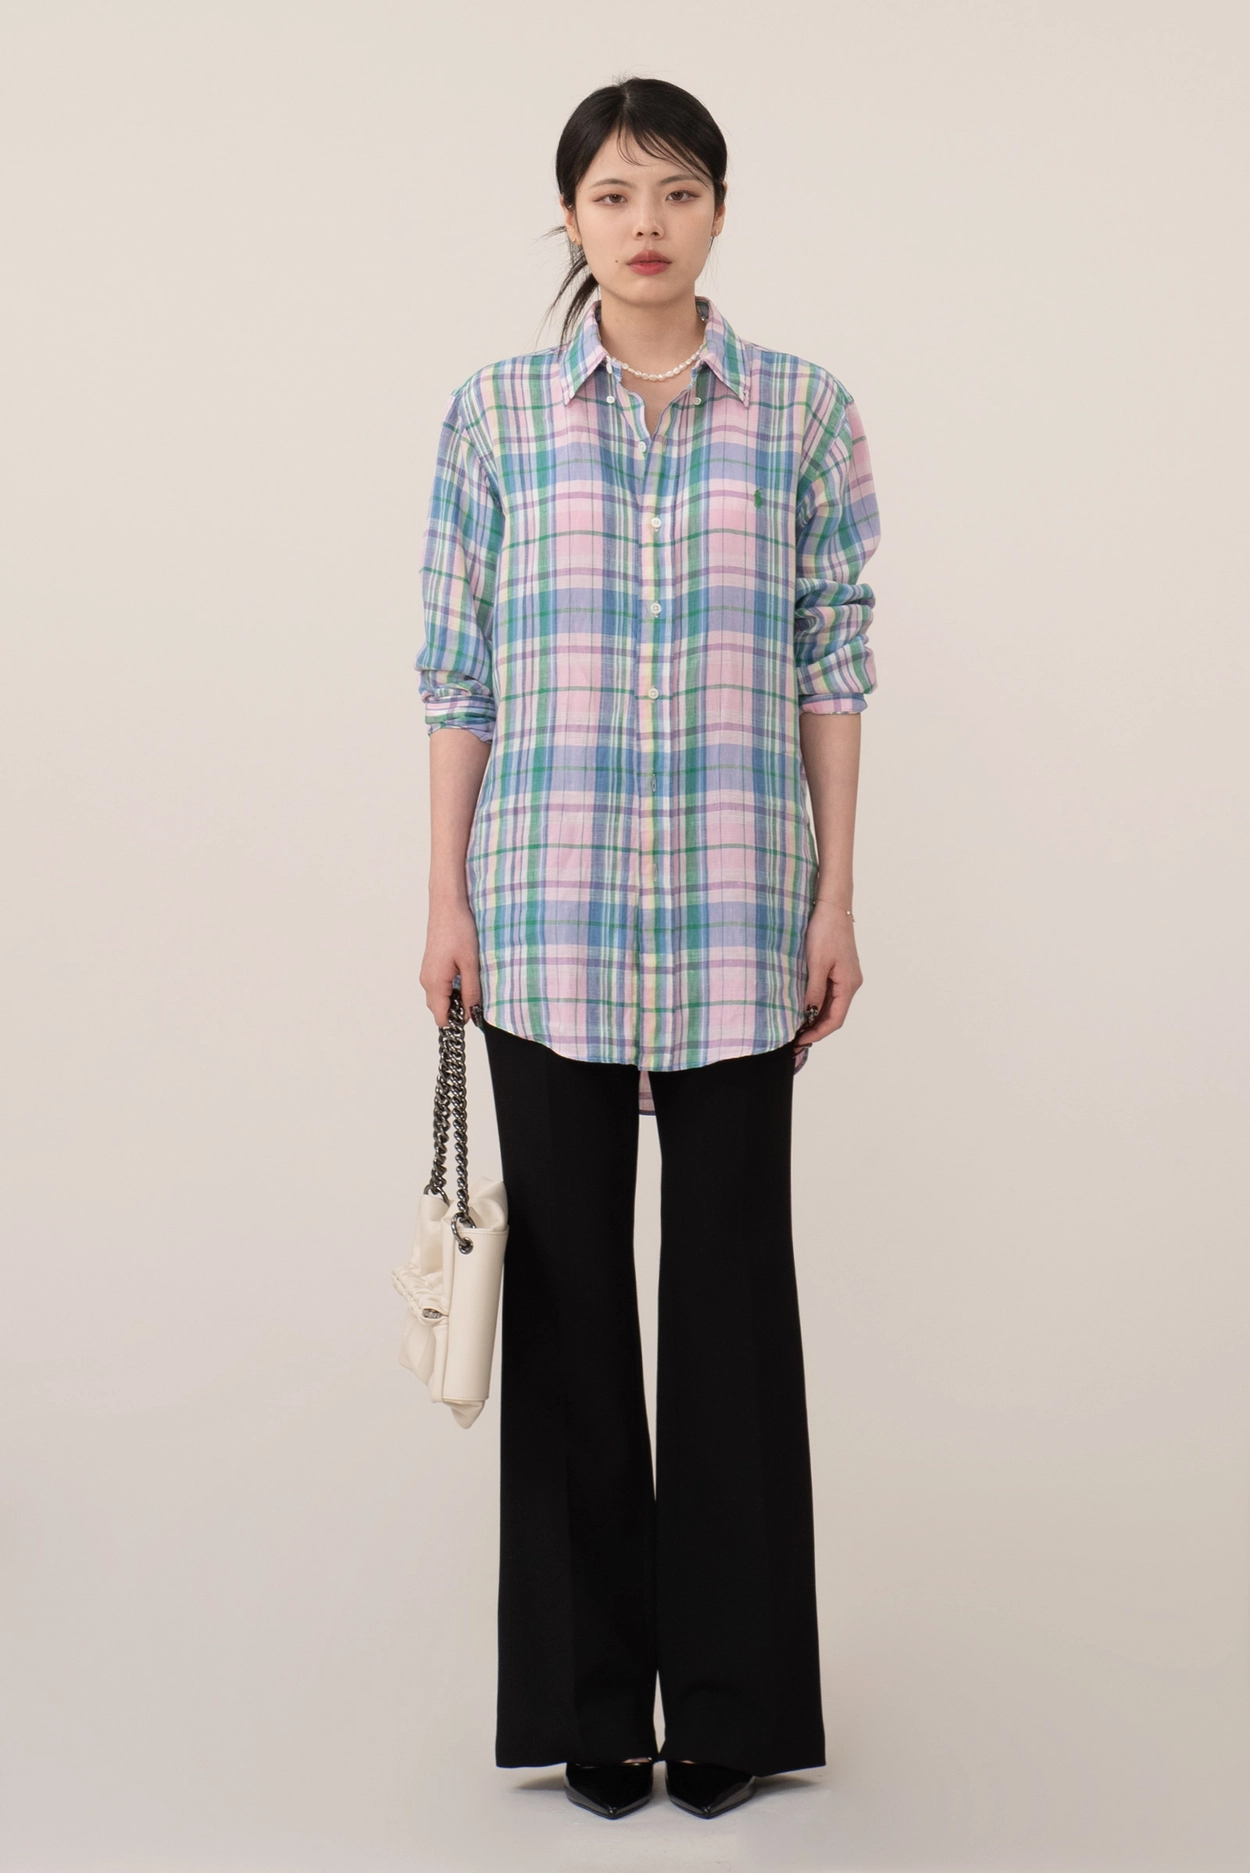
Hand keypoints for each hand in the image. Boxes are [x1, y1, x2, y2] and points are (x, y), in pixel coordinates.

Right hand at [420, 899, 482, 1028]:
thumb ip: (472, 992)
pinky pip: (438, 987)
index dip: (458, 1021)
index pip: (442, 1018)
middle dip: (456, 1010)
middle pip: (439, 1010)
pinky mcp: (430, 966)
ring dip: (454, 998)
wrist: (447, 906)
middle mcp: (426, 981)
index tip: (474, 1013)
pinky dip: (450, 988)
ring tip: (470, 982)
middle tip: (475, 996)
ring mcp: (426, 973)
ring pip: (439, 998)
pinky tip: (463, 974)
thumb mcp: (471, 964)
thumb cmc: (459, 930)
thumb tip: (473, 1014)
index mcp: (435, 983)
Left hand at [795, 902, 862, 1051]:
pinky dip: (818, 1004)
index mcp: (849, 984)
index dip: (818, 1033)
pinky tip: (804, 1007)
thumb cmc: (825, 931)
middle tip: (794, 1039)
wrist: (832, 906)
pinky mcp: (840, 969)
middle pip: (835, 1014)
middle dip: (816, 1029)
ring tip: (797, 1027)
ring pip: (832, 1005)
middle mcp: (851, 983)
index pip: (836, 1019)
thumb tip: (809, 1014)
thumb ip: (814, 990)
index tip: (800, 1041)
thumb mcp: (816, 963)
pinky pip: (830, 993)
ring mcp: (846, 976)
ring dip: (816, 1017)